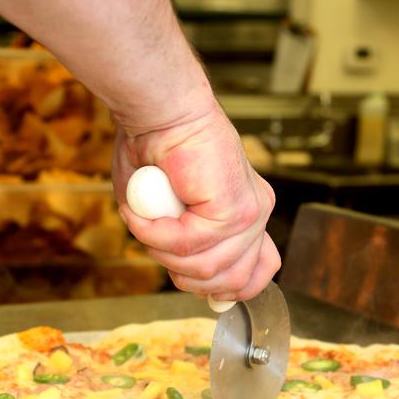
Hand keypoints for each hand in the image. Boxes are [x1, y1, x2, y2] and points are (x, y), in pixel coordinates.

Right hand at [113, 105, 279, 300]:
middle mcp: (255, 214)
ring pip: (206, 268)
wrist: (161, 109)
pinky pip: (190, 245)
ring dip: (162, 251)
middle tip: (154, 244)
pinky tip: (142, 214)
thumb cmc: (156, 151)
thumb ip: (179, 245)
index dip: (224, 289)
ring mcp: (249, 213)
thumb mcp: (167, 211)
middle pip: (235, 281)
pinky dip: (155, 233)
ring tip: (143, 221)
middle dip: (185, 276)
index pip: (256, 272)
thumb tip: (183, 275)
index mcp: (244, 213)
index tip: (187, 280)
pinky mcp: (234, 209)